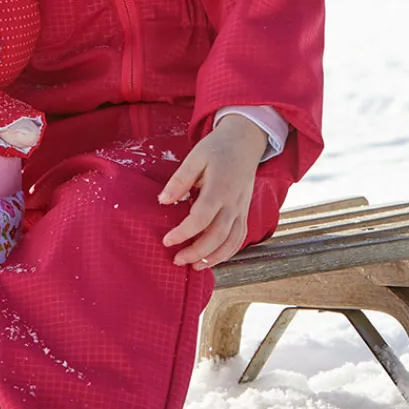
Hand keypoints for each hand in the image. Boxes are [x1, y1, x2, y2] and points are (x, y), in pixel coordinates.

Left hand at [158, 114, 267, 270]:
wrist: (245, 142)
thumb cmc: (217, 148)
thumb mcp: (195, 156)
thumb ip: (179, 180)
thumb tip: (163, 201)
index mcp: (219, 188)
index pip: (201, 218)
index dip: (183, 233)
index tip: (167, 241)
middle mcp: (233, 203)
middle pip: (217, 236)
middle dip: (196, 252)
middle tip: (176, 260)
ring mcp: (241, 210)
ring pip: (231, 242)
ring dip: (213, 258)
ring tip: (193, 266)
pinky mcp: (244, 213)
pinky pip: (239, 238)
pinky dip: (227, 253)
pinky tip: (212, 258)